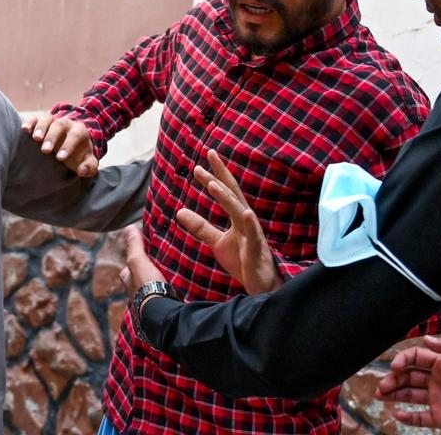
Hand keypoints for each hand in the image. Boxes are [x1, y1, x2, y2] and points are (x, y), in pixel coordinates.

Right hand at [22, 111, 98, 176]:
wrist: (73, 142)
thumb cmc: (79, 154)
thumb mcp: (88, 161)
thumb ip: (89, 167)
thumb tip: (82, 171)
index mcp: (80, 131)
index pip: (75, 136)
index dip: (68, 146)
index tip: (60, 158)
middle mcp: (67, 123)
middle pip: (60, 125)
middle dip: (52, 137)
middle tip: (45, 151)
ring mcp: (54, 121)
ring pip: (48, 118)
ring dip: (41, 127)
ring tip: (36, 139)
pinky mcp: (41, 121)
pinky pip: (35, 118)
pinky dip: (30, 122)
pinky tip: (24, 130)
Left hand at [119, 224, 167, 315]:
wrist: (161, 310)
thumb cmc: (146, 285)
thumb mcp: (138, 261)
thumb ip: (134, 245)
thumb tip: (128, 227)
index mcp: (128, 280)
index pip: (127, 267)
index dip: (133, 259)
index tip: (143, 251)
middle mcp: (135, 291)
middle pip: (139, 277)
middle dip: (145, 271)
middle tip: (156, 263)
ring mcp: (147, 299)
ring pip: (150, 286)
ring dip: (157, 280)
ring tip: (168, 273)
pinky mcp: (160, 305)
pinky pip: (162, 293)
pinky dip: (166, 289)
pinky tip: (175, 286)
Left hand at [176, 149, 279, 294]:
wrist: (261, 286)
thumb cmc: (243, 261)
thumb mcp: (217, 242)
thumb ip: (201, 227)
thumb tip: (179, 211)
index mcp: (237, 218)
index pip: (225, 191)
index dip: (215, 175)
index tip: (202, 160)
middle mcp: (246, 221)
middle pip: (233, 193)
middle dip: (221, 174)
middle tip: (209, 154)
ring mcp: (253, 234)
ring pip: (240, 211)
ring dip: (227, 197)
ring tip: (212, 183)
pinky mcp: (256, 250)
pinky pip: (254, 235)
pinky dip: (250, 223)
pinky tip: (246, 212)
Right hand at [376, 335, 440, 434]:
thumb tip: (427, 338)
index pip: (417, 357)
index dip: (404, 360)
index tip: (394, 366)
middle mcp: (437, 380)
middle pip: (409, 376)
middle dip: (393, 379)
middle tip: (383, 385)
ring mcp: (437, 398)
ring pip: (409, 395)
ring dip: (394, 394)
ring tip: (381, 395)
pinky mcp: (440, 417)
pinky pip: (419, 417)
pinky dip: (407, 416)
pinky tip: (396, 414)